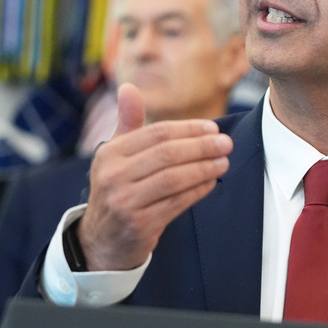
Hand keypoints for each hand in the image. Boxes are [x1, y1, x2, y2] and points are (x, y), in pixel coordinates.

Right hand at [77, 83, 232, 269]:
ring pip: (173, 179)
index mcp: (109, 153)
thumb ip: (128, 123)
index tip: (213, 127)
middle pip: (166, 154)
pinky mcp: (138, 225)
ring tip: (223, 161)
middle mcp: (113, 176)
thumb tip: (129, 87)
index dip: (188, 129)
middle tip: (226, 143)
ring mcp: (124, 202)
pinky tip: (211, 182)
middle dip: (201, 146)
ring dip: (203, 168)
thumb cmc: (117, 189)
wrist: (101, 240)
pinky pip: (176, 203)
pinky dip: (197, 191)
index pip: (156, 134)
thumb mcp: (116, 156)